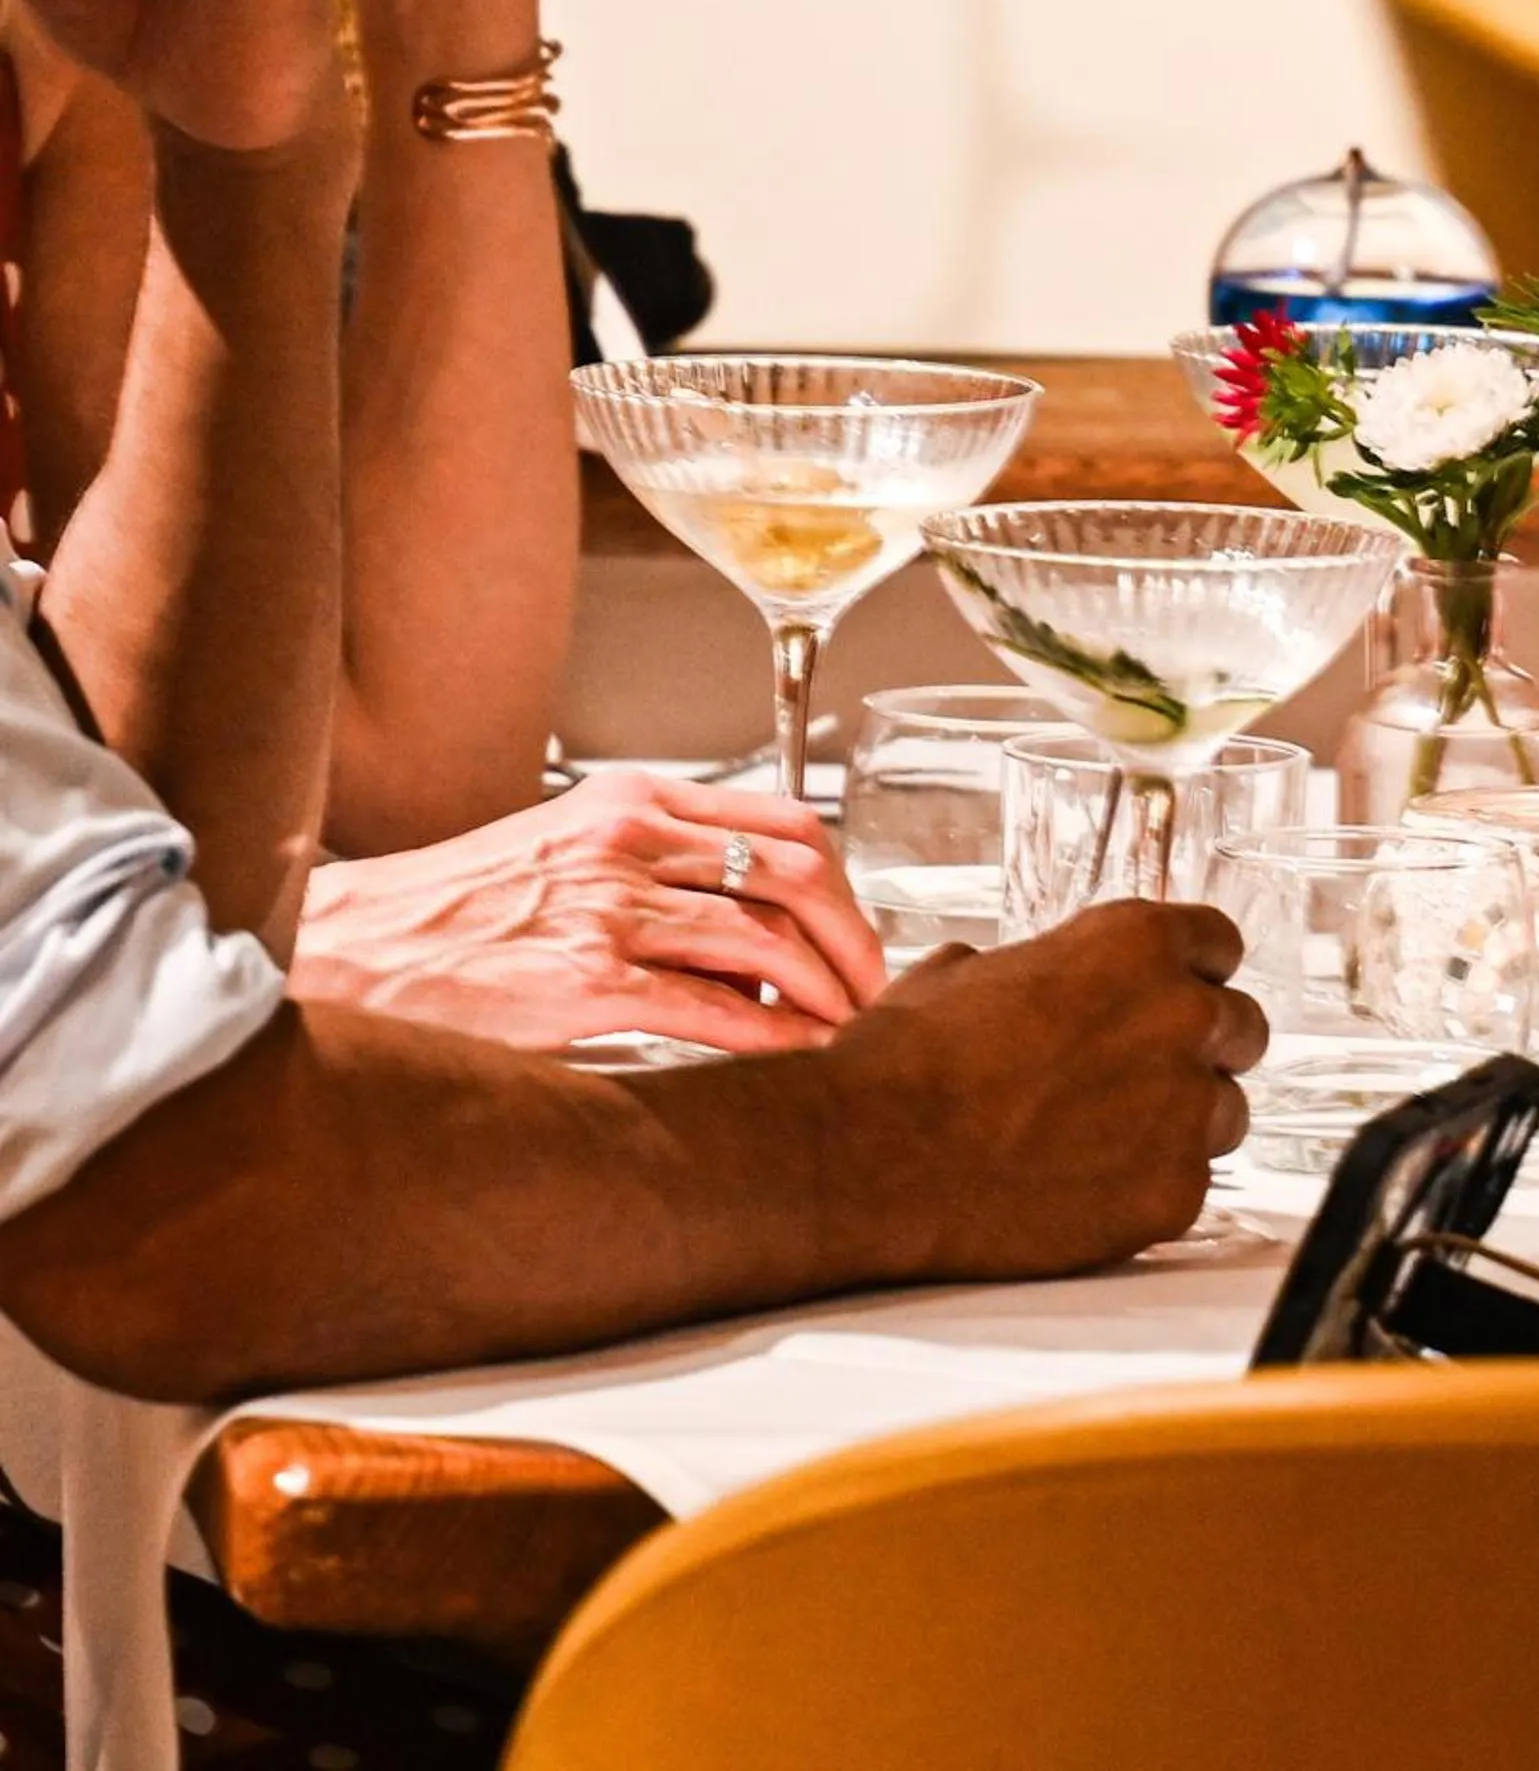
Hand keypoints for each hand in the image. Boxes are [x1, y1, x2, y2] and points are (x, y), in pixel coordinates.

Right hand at [289, 772, 889, 1052]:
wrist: (350, 953)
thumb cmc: (458, 912)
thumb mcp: (569, 851)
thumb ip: (661, 869)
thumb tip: (761, 927)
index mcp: (633, 802)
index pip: (786, 819)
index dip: (843, 881)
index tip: (858, 926)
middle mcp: (629, 842)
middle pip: (799, 874)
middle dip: (854, 937)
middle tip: (871, 986)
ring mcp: (609, 909)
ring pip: (770, 939)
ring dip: (828, 991)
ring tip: (844, 1025)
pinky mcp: (588, 982)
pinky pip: (716, 1008)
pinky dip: (776, 1035)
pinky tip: (798, 1053)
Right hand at [837, 901, 1263, 1278]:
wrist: (873, 1158)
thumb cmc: (905, 1064)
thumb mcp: (959, 976)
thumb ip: (1028, 969)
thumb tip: (1012, 976)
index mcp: (1135, 944)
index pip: (1219, 943)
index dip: (1191, 972)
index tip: (1172, 993)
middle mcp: (1181, 1017)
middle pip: (1241, 1027)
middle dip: (1200, 1048)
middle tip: (1140, 1075)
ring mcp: (1186, 1111)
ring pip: (1227, 1112)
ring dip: (1182, 1122)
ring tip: (1106, 1139)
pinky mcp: (1175, 1194)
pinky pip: (1192, 1184)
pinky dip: (1151, 1187)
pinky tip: (1088, 1188)